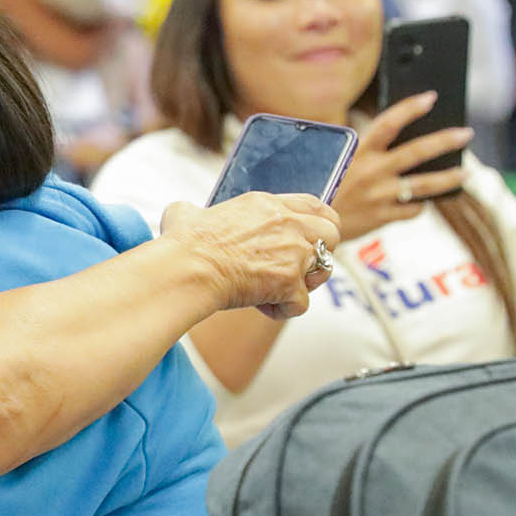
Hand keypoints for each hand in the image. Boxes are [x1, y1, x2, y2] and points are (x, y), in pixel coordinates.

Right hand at [160, 191, 341, 319]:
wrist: (186, 269)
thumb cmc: (183, 244)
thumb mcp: (185, 213)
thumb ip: (195, 212)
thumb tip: (184, 215)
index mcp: (266, 205)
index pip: (315, 206)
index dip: (318, 223)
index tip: (309, 238)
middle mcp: (287, 224)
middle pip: (332, 233)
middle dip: (319, 253)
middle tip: (294, 267)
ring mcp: (292, 253)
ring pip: (324, 270)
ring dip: (304, 283)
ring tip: (275, 289)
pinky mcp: (288, 282)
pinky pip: (300, 304)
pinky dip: (282, 310)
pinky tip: (260, 306)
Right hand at [332, 92, 472, 241]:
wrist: (304, 225)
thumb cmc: (317, 189)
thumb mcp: (331, 163)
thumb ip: (359, 152)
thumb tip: (390, 140)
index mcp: (357, 153)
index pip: (388, 123)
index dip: (411, 108)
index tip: (430, 98)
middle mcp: (371, 172)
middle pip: (417, 152)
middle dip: (445, 141)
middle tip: (465, 134)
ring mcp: (378, 196)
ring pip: (424, 185)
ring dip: (448, 177)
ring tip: (465, 173)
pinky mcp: (381, 218)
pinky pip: (411, 210)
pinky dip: (418, 205)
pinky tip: (421, 202)